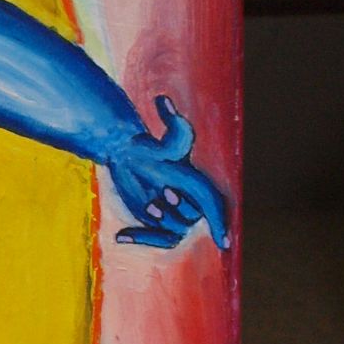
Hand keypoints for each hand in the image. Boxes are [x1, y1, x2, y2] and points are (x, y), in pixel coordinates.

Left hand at [107, 97, 229, 250]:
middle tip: (163, 190)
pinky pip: (155, 240)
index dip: (219, 221)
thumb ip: (174, 125)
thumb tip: (164, 100)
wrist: (129, 158)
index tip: (223, 242)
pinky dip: (139, 239)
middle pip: (187, 219)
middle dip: (173, 208)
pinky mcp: (159, 224)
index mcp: (199, 183)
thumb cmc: (150, 146)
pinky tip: (119, 237)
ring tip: (147, 200)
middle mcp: (191, 202)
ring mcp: (176, 215)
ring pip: (171, 231)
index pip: (213, 204)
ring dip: (155, 218)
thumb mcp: (166, 137)